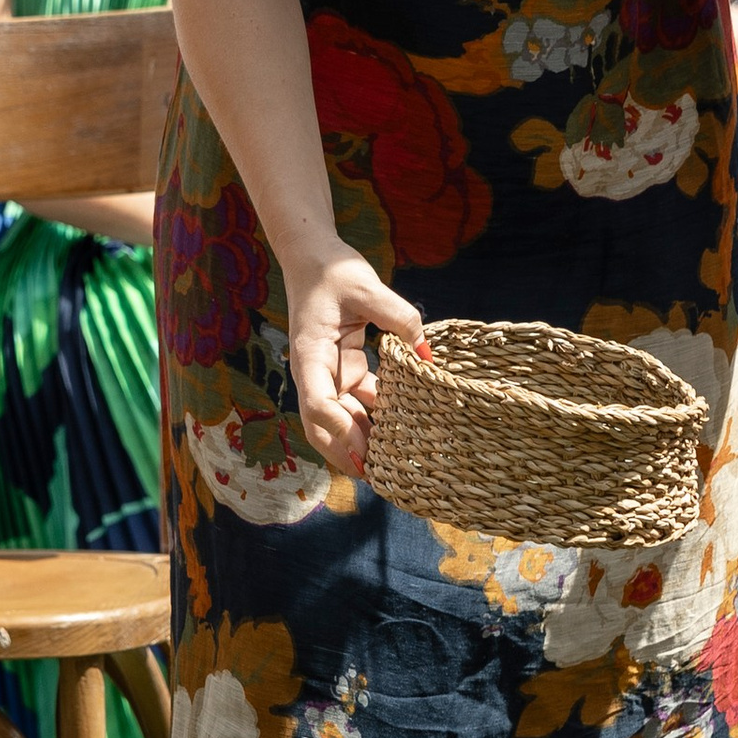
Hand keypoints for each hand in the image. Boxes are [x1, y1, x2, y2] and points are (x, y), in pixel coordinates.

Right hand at [286, 246, 425, 478]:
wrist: (312, 258)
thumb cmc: (333, 270)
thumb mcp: (366, 286)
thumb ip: (398, 315)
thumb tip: (426, 352)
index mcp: (311, 354)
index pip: (319, 403)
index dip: (340, 432)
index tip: (364, 453)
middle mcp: (314, 371)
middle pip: (322, 426)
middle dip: (346, 454)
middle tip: (377, 479)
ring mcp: (328, 374)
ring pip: (341, 419)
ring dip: (362, 442)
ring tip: (393, 464)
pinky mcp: (343, 370)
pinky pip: (357, 402)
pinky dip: (375, 419)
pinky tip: (401, 431)